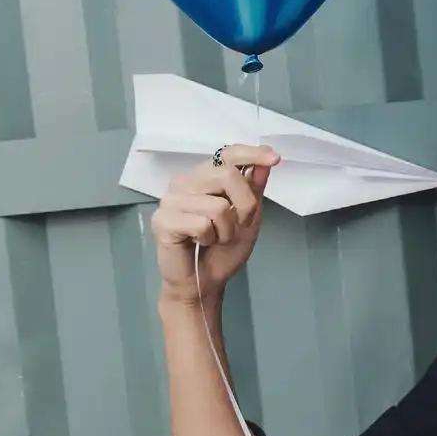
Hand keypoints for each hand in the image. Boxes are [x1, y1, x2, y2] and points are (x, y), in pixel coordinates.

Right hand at [151, 144, 280, 306]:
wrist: (204, 282)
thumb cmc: (223, 250)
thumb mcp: (249, 217)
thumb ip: (254, 189)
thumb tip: (265, 162)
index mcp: (204, 177)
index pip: (227, 153)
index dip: (251, 153)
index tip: (274, 159)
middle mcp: (185, 182)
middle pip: (226, 175)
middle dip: (245, 205)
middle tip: (240, 225)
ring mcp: (171, 200)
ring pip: (217, 205)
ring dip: (226, 230)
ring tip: (215, 238)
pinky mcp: (162, 220)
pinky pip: (201, 224)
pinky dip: (209, 239)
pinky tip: (199, 243)